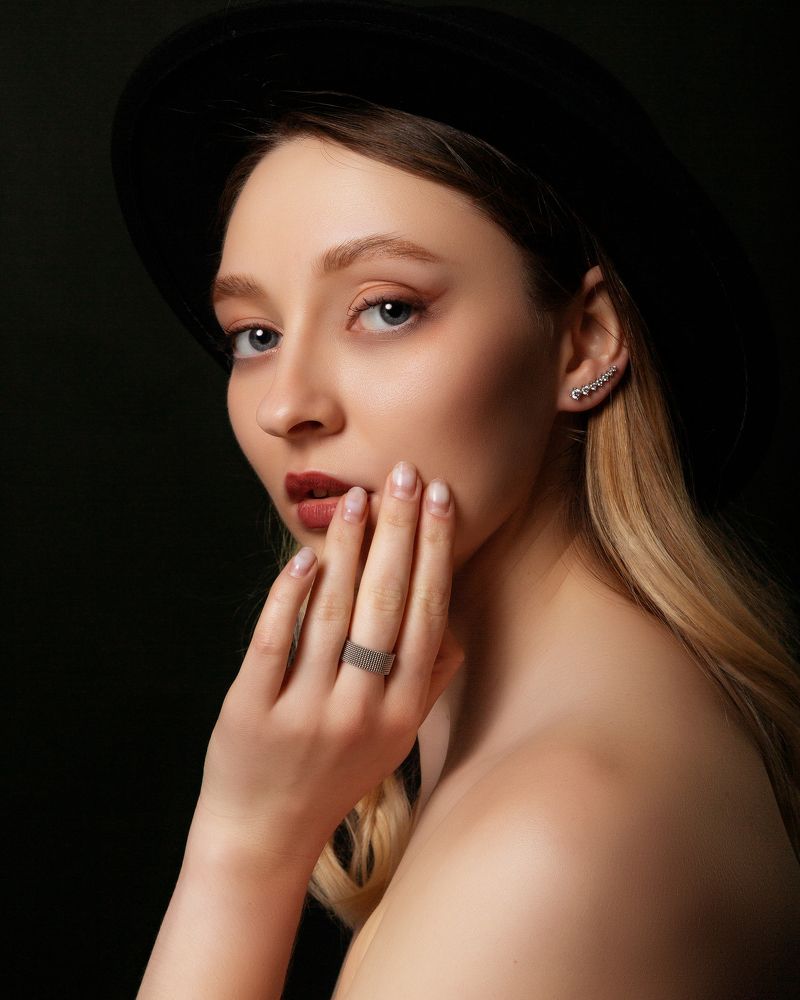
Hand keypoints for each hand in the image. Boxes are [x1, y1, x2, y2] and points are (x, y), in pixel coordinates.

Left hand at [196, 461, 464, 863]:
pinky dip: (290, 594)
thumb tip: (458, 633)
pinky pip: (274, 640)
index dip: (435, 551)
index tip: (440, 498)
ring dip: (347, 547)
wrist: (265, 835)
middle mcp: (361, 711)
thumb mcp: (393, 742)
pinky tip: (305, 556)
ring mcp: (305, 711)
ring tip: (357, 498)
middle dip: (399, 530)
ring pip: (332, 612)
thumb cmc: (334, 779)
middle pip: (386, 603)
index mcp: (402, 713)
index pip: (426, 614)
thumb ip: (426, 687)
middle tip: (406, 473)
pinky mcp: (252, 711)